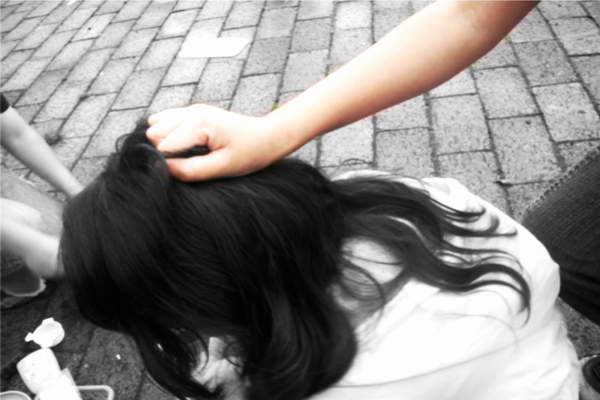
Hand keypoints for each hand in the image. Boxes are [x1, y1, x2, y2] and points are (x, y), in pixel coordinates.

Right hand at [146, 104, 286, 180]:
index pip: (162, 146)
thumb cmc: (249, 153)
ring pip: (155, 125)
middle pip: (154, 134)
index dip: (169, 164)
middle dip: (165, 151)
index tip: (187, 171)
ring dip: (165, 142)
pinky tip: (186, 146)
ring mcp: (191, 109)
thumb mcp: (222, 168)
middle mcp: (191, 111)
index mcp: (198, 123)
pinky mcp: (192, 111)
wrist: (267, 136)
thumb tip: (162, 169)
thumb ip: (190, 170)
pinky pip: (165, 121)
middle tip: (189, 163)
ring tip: (188, 154)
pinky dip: (168, 134)